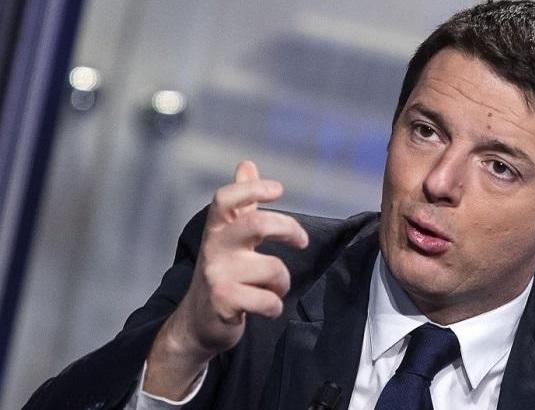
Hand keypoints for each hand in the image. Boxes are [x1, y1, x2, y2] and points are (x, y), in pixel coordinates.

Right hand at [144, 160, 307, 398]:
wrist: (196, 323)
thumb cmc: (221, 274)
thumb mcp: (228, 236)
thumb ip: (242, 203)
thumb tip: (247, 164)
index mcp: (217, 229)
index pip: (227, 198)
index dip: (252, 188)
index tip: (278, 189)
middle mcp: (215, 248)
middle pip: (257, 224)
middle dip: (288, 229)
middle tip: (301, 240)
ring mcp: (218, 275)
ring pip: (273, 269)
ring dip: (282, 283)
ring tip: (273, 289)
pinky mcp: (225, 302)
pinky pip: (268, 300)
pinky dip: (274, 306)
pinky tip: (266, 307)